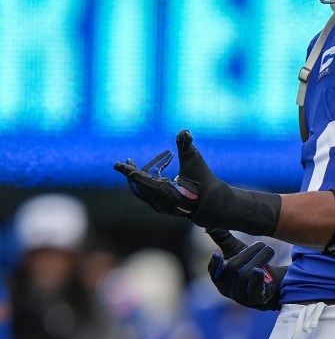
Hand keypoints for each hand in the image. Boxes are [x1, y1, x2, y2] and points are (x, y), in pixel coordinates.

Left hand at [114, 130, 279, 234]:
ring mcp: (160, 206)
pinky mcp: (163, 207)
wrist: (213, 203)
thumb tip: (184, 131)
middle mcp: (158, 201)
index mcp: (163, 191)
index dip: (128, 170)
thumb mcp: (194, 161)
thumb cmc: (203, 181)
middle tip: (128, 161)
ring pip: (143, 190)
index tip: (117, 164)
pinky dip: (149, 182)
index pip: (140, 178)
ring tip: (137, 165)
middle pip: (138, 185)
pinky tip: (156, 174)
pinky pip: (149, 193)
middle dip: (133, 172)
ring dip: (141, 177)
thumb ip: (186, 145)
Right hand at [207, 229, 285, 310]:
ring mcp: (240, 295)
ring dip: (259, 260)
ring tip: (269, 250)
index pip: (214, 272)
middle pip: (233, 268)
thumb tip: (208, 223)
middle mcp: (227, 288)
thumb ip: (222, 239)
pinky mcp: (255, 298)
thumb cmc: (247, 264)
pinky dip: (256, 279)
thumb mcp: (234, 251)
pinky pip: (253, 289)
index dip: (214, 264)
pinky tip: (261, 270)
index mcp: (219, 278)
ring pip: (244, 275)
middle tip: (261, 243)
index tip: (216, 254)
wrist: (269, 281)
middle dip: (247, 253)